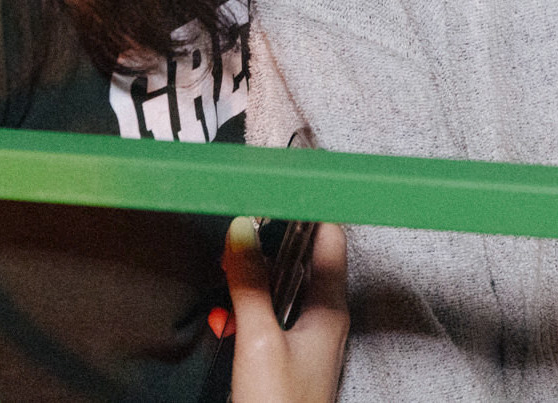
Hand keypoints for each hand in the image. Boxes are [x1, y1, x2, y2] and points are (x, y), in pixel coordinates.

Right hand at [222, 217, 348, 402]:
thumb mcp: (259, 339)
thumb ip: (251, 286)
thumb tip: (242, 234)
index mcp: (330, 308)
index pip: (328, 237)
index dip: (302, 211)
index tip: (270, 200)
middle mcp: (324, 319)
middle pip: (301, 260)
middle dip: (265, 249)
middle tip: (237, 243)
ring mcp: (308, 338)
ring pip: (282, 289)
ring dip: (252, 283)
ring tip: (227, 282)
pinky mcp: (289, 355)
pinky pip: (271, 316)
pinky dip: (249, 311)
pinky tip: (229, 321)